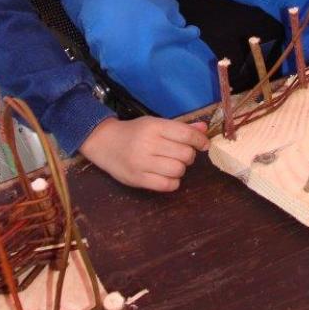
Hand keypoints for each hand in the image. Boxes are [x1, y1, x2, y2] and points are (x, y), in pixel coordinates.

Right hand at [80, 116, 208, 191]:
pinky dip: (173, 182)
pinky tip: (166, 175)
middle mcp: (148, 144)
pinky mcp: (137, 179)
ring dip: (180, 168)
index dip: (200, 140)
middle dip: (189, 155)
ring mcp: (142, 163)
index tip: (204, 144)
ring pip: (178, 170)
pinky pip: (167, 185)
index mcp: (154, 126)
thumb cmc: (133, 132)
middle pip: (185, 154)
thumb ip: (180, 127)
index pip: (186, 134)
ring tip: (173, 164)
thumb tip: (204, 128)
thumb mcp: (155, 124)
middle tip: (182, 154)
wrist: (104, 142)